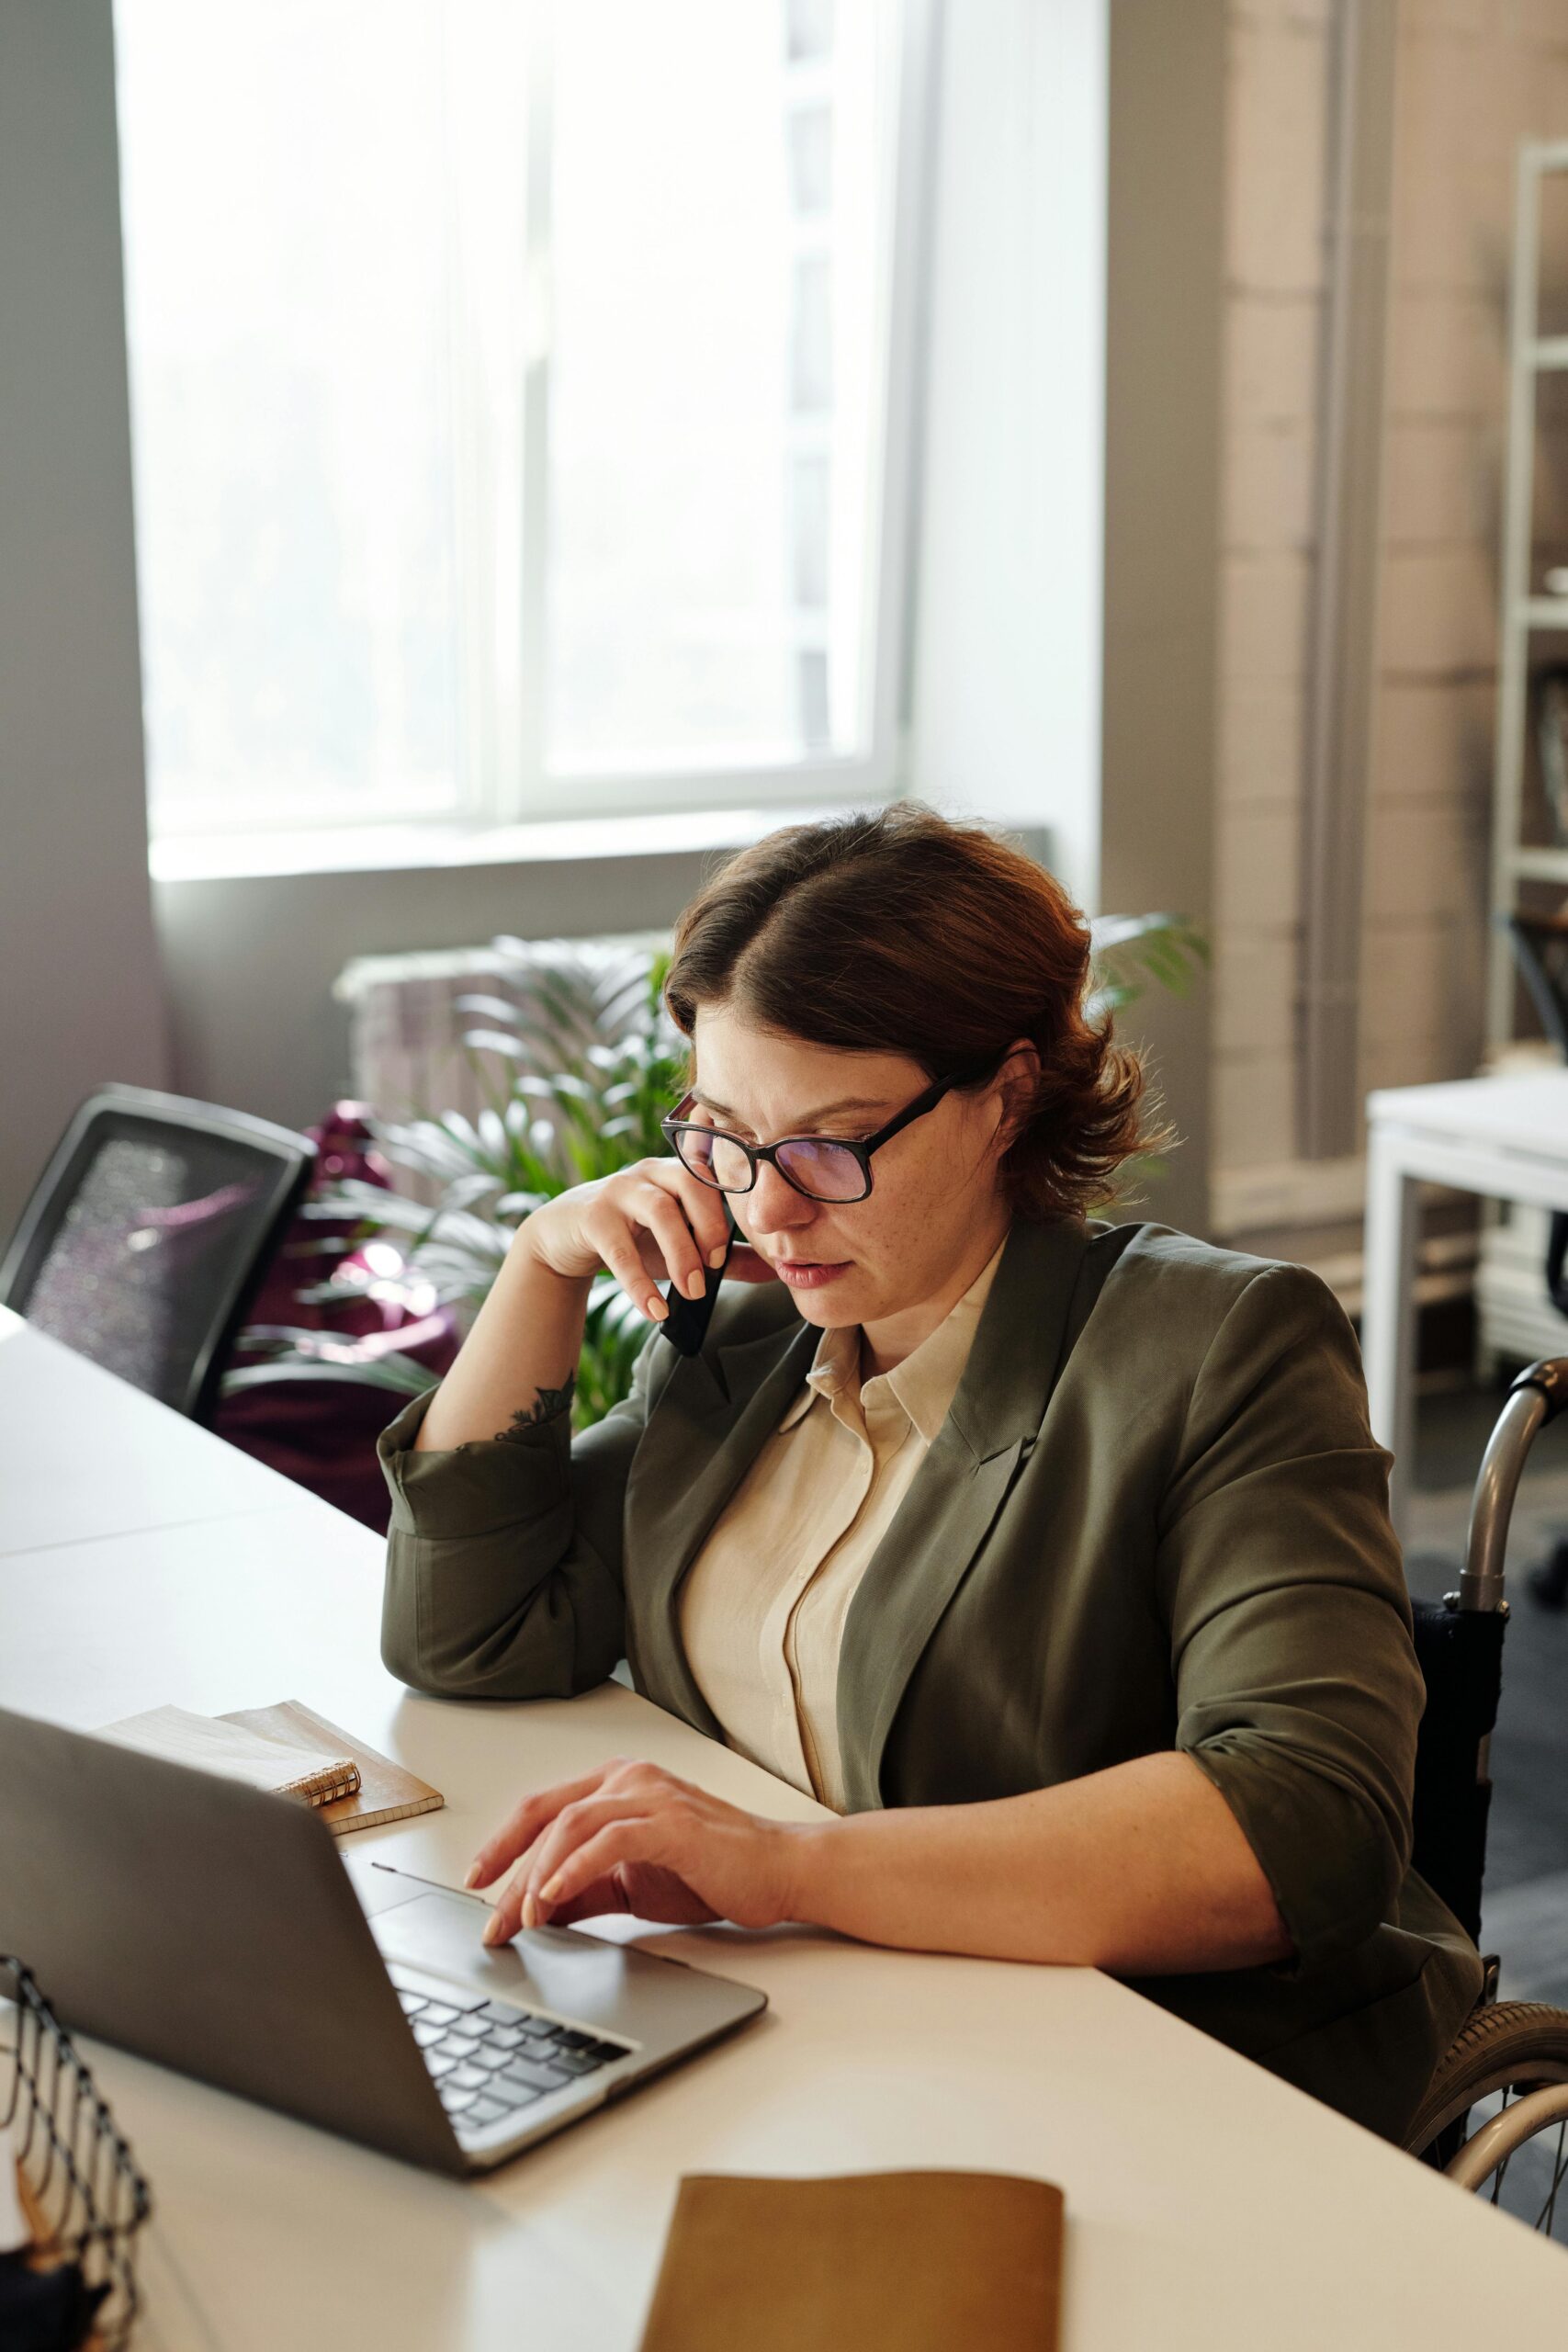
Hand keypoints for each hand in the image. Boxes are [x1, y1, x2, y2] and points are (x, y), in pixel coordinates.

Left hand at [465, 1756, 805, 1943]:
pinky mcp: (672, 1823)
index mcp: (617, 1784)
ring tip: (523, 1917)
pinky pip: (610, 1839)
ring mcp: (652, 1795)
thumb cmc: (712, 1870)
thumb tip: (534, 1912)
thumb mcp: (632, 1885)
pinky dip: (575, 1867)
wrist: (779, 1871)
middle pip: (547, 1812)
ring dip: (538, 1873)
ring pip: (571, 1823)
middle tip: (491, 1918)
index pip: (543, 1808)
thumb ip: (584, 1891)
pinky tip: (554, 1896)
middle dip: (509, 1867)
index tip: (477, 1883)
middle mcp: (629, 1777)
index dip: (503, 1844)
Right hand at [523, 1157, 775, 1324]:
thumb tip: (775, 1270)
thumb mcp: (680, 1243)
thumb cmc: (633, 1236)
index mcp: (678, 1172)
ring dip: (681, 1254)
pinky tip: (654, 1310)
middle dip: (708, 1230)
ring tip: (690, 1292)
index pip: (714, 1177)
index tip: (726, 1254)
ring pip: (659, 1210)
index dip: (727, 1212)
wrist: (565, 1236)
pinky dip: (640, 1284)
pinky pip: (620, 1249)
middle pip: (690, 1184)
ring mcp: (619, 1189)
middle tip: (711, 1274)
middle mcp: (650, 1171)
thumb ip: (726, 1256)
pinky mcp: (592, 1216)